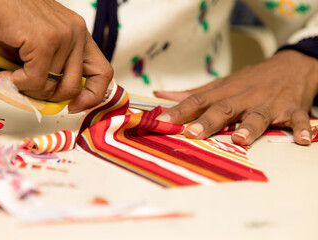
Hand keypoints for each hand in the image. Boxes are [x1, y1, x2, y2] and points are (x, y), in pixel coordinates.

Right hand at [0, 0, 111, 112]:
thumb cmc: (7, 16)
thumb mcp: (39, 46)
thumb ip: (51, 71)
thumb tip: (51, 98)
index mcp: (79, 36)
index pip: (102, 73)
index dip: (92, 96)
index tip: (75, 105)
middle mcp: (76, 34)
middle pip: (74, 87)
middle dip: (51, 98)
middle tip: (32, 91)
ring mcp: (63, 36)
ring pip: (52, 87)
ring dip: (29, 89)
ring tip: (12, 77)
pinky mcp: (44, 40)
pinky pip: (34, 80)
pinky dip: (17, 83)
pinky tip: (6, 74)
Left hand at [155, 50, 317, 145]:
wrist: (289, 66)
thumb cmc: (249, 81)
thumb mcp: (220, 84)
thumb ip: (192, 94)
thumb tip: (161, 96)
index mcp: (224, 93)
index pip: (197, 101)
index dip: (179, 111)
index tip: (162, 121)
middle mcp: (243, 98)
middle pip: (223, 109)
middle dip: (208, 121)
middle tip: (192, 133)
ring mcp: (267, 104)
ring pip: (257, 116)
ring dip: (249, 127)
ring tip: (240, 138)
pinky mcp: (291, 109)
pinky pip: (297, 120)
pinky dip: (301, 129)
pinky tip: (301, 139)